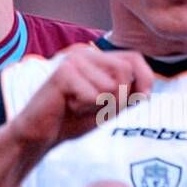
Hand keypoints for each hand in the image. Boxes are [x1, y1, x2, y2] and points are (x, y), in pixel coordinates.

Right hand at [0, 46, 154, 186]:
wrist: (39, 134)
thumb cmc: (73, 119)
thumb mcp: (109, 106)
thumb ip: (128, 93)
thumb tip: (148, 88)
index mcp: (96, 56)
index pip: (134, 58)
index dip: (145, 79)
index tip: (141, 99)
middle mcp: (85, 52)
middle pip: (125, 71)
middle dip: (119, 98)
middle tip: (97, 108)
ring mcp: (73, 60)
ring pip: (111, 87)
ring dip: (101, 106)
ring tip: (79, 107)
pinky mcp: (63, 74)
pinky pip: (94, 96)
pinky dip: (86, 109)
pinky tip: (69, 108)